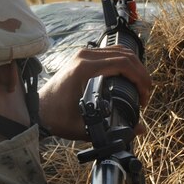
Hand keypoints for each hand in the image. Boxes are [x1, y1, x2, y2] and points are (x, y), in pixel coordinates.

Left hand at [38, 45, 152, 140]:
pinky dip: (124, 63)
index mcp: (85, 68)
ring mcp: (84, 54)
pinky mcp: (83, 57)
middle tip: (145, 95)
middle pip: (125, 55)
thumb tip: (140, 129)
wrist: (37, 110)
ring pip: (120, 51)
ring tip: (140, 87)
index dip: (140, 79)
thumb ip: (113, 131)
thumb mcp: (85, 127)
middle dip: (141, 74)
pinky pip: (110, 53)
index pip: (123, 64)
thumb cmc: (57, 118)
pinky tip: (129, 78)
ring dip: (134, 67)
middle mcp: (85, 56)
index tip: (144, 97)